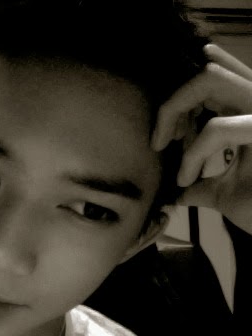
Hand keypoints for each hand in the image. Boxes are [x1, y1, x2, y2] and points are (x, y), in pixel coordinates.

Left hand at [151, 44, 251, 234]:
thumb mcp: (223, 194)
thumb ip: (201, 185)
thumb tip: (176, 195)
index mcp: (251, 112)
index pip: (223, 73)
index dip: (186, 89)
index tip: (168, 128)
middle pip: (208, 71)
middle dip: (174, 101)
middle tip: (161, 138)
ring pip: (210, 79)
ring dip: (176, 112)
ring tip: (165, 146)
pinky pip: (217, 127)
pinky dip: (192, 154)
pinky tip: (186, 180)